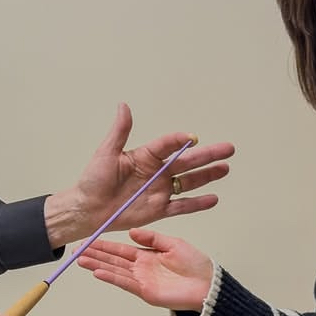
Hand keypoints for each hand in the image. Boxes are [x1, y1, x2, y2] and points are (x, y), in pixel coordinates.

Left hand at [43, 104, 233, 248]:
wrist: (87, 209)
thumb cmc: (93, 181)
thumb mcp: (106, 153)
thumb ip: (120, 131)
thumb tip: (123, 106)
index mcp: (145, 156)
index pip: (168, 145)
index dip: (180, 141)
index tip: (191, 137)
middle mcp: (157, 172)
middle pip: (187, 162)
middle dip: (207, 155)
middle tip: (228, 148)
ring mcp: (160, 191)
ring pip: (189, 182)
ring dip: (208, 176)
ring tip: (225, 168)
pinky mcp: (159, 209)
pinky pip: (182, 206)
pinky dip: (197, 203)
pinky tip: (213, 198)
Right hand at [77, 226, 212, 310]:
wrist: (209, 286)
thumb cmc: (197, 265)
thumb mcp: (173, 244)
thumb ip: (152, 238)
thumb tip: (131, 232)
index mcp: (147, 255)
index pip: (120, 249)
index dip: (104, 245)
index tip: (89, 241)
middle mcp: (141, 268)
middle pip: (113, 260)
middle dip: (95, 255)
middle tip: (77, 251)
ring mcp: (141, 281)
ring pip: (114, 271)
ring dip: (97, 265)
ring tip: (81, 261)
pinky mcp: (145, 292)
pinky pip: (124, 283)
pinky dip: (110, 277)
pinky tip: (97, 272)